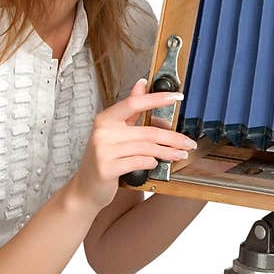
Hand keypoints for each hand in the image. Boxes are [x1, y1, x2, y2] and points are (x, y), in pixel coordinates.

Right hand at [74, 78, 196, 210]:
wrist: (85, 188)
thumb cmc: (104, 158)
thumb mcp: (114, 131)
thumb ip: (130, 109)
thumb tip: (141, 84)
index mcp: (105, 119)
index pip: (134, 103)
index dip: (157, 98)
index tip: (176, 97)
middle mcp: (103, 132)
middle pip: (147, 131)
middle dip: (173, 138)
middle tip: (188, 142)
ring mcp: (103, 151)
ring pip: (146, 148)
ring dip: (168, 152)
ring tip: (180, 154)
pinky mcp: (107, 169)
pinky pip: (139, 162)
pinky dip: (151, 162)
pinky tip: (155, 163)